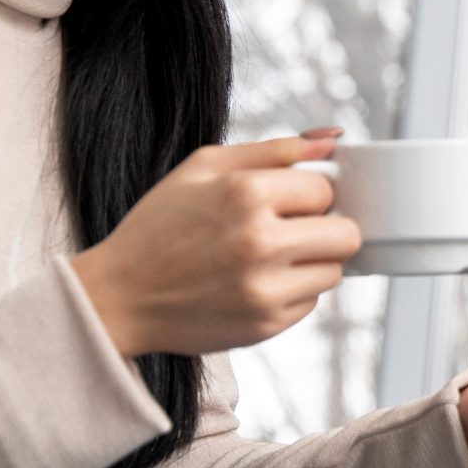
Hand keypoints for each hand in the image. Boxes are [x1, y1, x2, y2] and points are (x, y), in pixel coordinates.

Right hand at [70, 131, 360, 357]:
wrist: (121, 296)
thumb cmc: (160, 225)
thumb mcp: (203, 168)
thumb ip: (273, 150)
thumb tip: (331, 142)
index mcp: (246, 193)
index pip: (325, 190)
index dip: (307, 195)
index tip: (284, 203)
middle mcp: (261, 242)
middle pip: (346, 234)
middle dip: (325, 228)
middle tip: (291, 230)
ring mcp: (265, 289)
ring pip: (334, 271)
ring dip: (311, 262)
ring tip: (268, 258)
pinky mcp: (266, 325)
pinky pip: (311, 303)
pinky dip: (291, 292)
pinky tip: (253, 283)